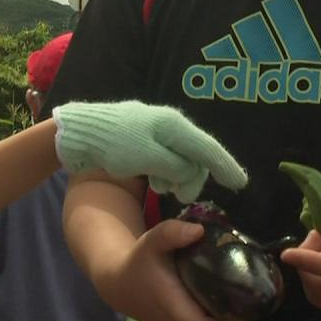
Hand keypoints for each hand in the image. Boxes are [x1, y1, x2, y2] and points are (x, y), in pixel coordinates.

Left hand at [53, 101, 247, 201]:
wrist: (80, 133)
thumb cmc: (114, 145)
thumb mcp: (149, 160)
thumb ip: (176, 167)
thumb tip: (191, 173)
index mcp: (173, 125)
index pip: (207, 148)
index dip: (226, 166)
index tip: (240, 184)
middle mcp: (169, 123)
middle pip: (195, 155)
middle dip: (192, 177)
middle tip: (181, 197)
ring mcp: (155, 129)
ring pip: (179, 157)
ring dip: (175, 176)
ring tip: (160, 188)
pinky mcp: (143, 136)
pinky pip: (165, 155)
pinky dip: (163, 170)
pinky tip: (152, 179)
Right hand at [96, 219, 258, 320]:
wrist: (120, 283)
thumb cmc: (140, 262)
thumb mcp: (152, 241)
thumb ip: (173, 233)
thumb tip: (199, 230)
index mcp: (184, 318)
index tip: (264, 296)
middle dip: (251, 317)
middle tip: (262, 287)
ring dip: (241, 319)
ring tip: (251, 289)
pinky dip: (229, 320)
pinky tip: (234, 296)